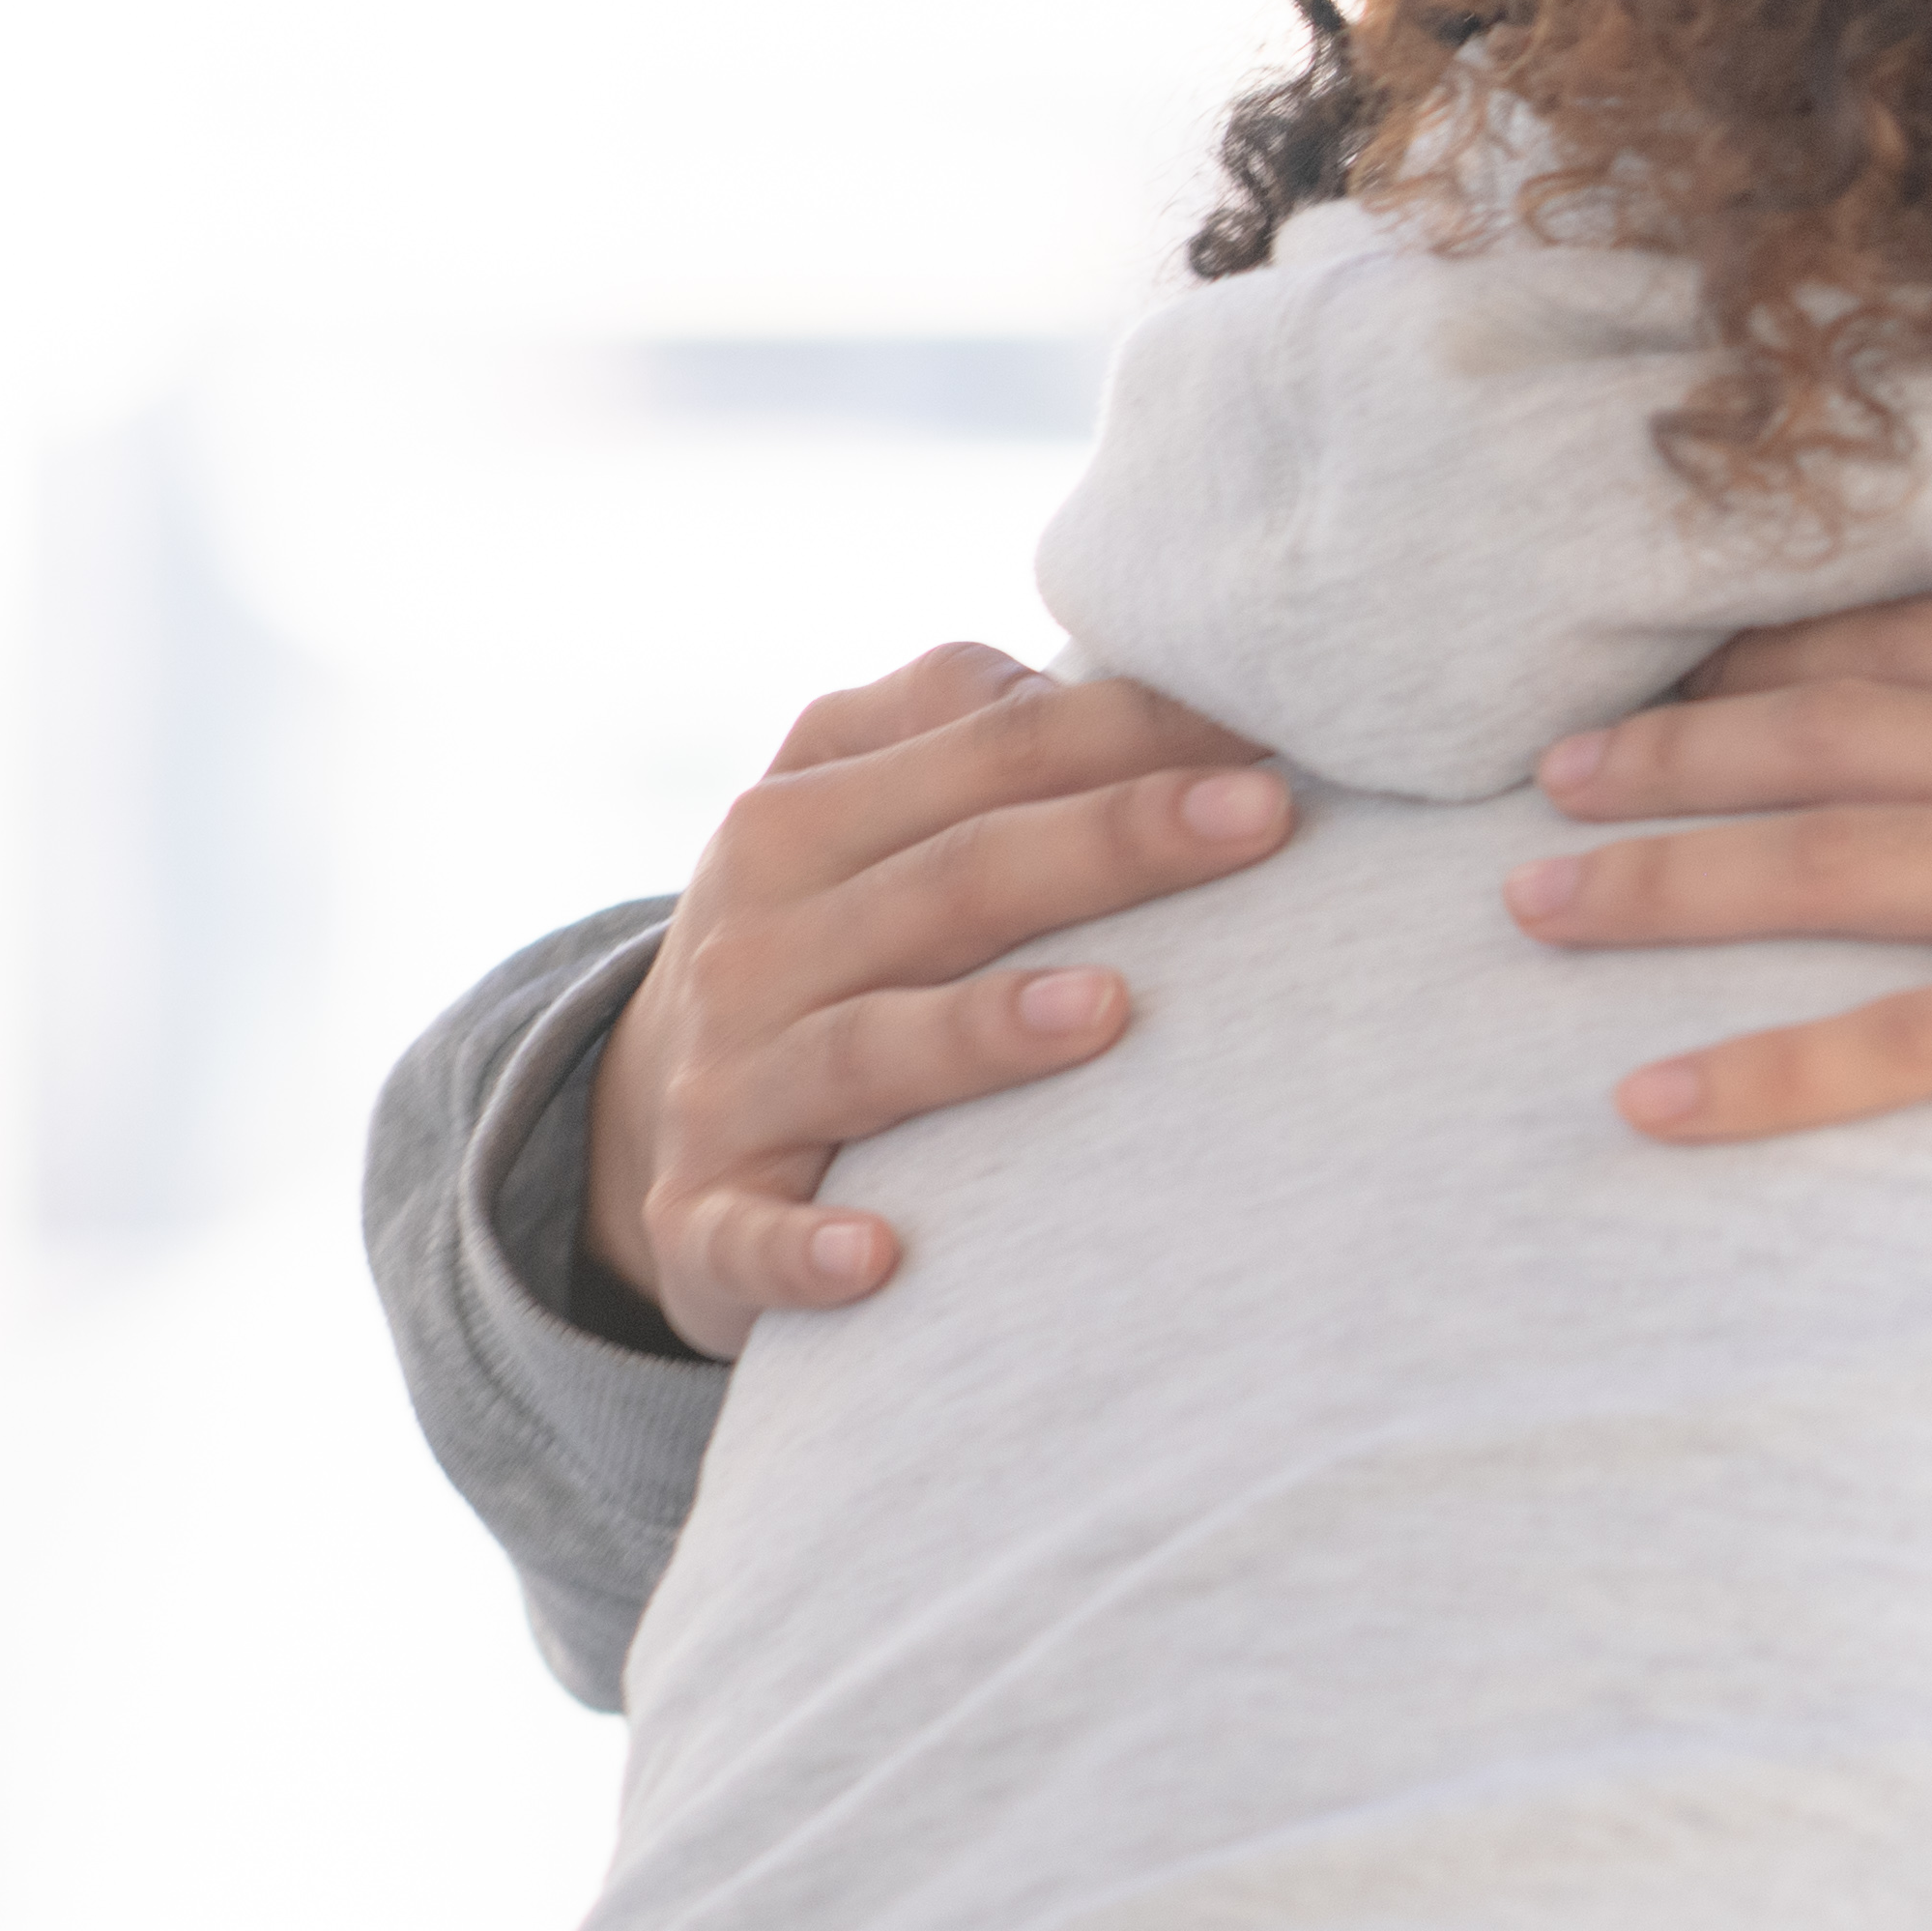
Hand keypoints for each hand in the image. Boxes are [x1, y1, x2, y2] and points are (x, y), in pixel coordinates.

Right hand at [585, 645, 1292, 1355]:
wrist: (652, 1115)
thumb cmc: (825, 932)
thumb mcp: (848, 805)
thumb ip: (951, 720)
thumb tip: (1080, 672)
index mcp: (802, 819)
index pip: (989, 752)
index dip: (1131, 729)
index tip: (1279, 723)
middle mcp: (760, 941)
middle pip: (953, 881)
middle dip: (1109, 843)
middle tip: (1264, 817)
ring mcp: (733, 1083)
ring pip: (868, 1049)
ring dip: (982, 1033)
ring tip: (1111, 1011)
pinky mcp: (708, 1220)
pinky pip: (751, 1238)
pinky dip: (805, 1248)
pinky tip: (881, 1258)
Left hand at [1506, 559, 1931, 1192]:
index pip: (1918, 640)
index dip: (1773, 653)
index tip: (1675, 673)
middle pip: (1832, 739)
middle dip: (1669, 753)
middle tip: (1546, 777)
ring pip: (1834, 870)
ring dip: (1663, 885)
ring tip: (1536, 906)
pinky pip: (1915, 1049)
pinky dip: (1771, 1077)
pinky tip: (1655, 1106)